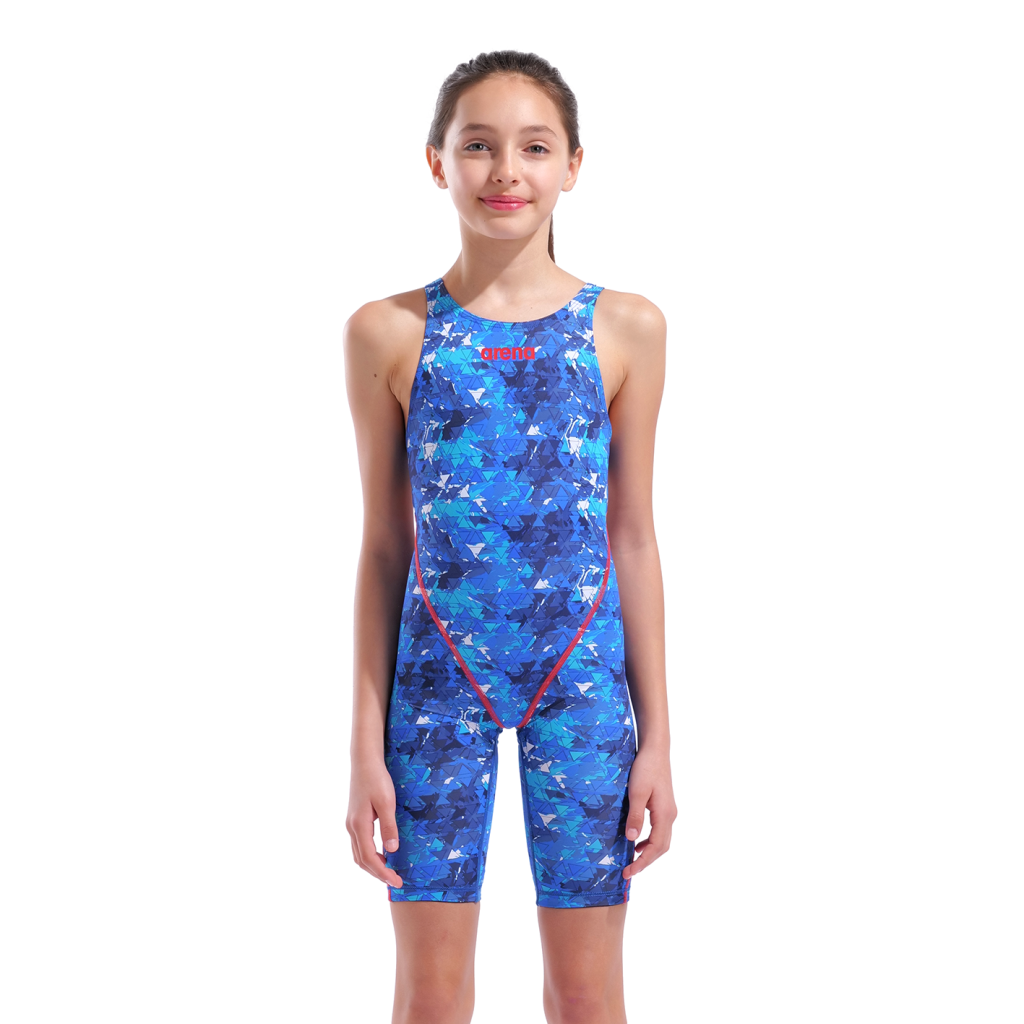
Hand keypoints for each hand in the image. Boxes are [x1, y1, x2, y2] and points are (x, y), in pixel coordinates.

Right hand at [346, 756, 403, 887]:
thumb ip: (389, 826)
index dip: (383, 873)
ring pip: (359, 853)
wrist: (364, 761)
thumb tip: (392, 851)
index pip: (370, 859)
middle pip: (362, 860)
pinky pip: (360, 844)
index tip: (397, 882)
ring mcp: (351, 823)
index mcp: (359, 826)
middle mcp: (351, 827)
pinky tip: (382, 854)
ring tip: (390, 872)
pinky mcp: (355, 818)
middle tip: (396, 882)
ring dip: (373, 866)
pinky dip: (370, 855)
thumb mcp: (386, 802)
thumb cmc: (377, 779)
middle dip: (378, 874)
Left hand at [622, 745, 676, 880]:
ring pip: (662, 840)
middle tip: (628, 871)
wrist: (655, 750)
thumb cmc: (645, 768)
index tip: (628, 872)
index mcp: (665, 815)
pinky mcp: (664, 806)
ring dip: (649, 853)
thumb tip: (632, 839)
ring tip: (633, 860)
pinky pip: (660, 830)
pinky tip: (638, 841)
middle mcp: (670, 816)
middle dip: (646, 862)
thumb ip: (635, 816)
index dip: (642, 862)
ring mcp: (669, 811)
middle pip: (662, 848)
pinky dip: (650, 841)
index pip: (656, 848)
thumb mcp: (637, 792)